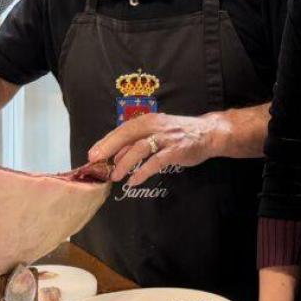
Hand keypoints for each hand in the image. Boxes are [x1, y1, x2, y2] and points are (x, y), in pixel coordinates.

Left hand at [87, 112, 229, 186]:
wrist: (208, 133)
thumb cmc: (178, 134)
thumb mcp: (156, 132)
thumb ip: (137, 141)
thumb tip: (115, 155)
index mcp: (148, 120)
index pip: (122, 129)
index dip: (106, 142)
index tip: (93, 155)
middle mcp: (155, 125)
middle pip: (128, 135)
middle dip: (110, 149)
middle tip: (97, 163)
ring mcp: (166, 137)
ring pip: (140, 148)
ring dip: (125, 162)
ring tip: (115, 176)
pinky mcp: (176, 150)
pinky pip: (156, 161)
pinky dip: (143, 171)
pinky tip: (135, 180)